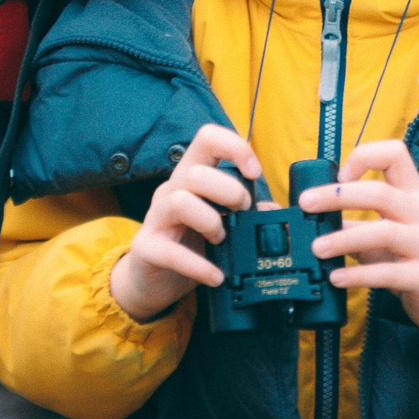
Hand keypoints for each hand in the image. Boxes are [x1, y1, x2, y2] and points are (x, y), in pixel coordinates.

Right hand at [109, 123, 253, 322]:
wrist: (155, 280)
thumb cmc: (192, 243)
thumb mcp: (222, 221)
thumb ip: (247, 213)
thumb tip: (273, 210)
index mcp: (191, 176)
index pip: (207, 139)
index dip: (235, 148)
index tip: (254, 172)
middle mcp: (171, 190)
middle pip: (196, 173)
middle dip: (229, 192)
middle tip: (241, 213)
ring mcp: (155, 218)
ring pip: (180, 202)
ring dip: (210, 222)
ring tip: (221, 240)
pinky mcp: (146, 248)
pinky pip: (170, 252)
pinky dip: (199, 266)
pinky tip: (215, 276)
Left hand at [306, 140, 418, 343]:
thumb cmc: (415, 256)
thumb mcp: (388, 233)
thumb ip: (354, 226)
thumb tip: (310, 222)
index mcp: (413, 194)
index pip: (395, 153)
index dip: (364, 157)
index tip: (340, 174)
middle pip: (380, 193)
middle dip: (337, 196)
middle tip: (306, 203)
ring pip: (384, 232)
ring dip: (343, 239)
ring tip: (316, 248)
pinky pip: (389, 273)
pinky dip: (358, 275)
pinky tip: (336, 278)